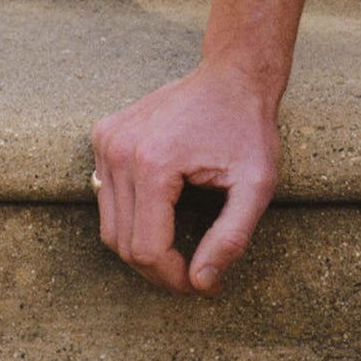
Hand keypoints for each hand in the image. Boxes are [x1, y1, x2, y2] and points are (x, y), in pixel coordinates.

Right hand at [90, 0, 314, 296]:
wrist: (233, 76)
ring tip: (179, 254)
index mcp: (154, 164)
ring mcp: (105, 141)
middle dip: (157, 269)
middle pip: (122, 243)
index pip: (146, 250)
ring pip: (109, 225)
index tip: (202, 284)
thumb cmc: (249, 129)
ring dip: (141, 247)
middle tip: (194, 277)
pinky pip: (106, 196)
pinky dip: (130, 217)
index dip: (173, 278)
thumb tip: (201, 283)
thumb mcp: (257, 186)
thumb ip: (232, 238)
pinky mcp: (102, 136)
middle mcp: (119, 151)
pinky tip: (163, 216)